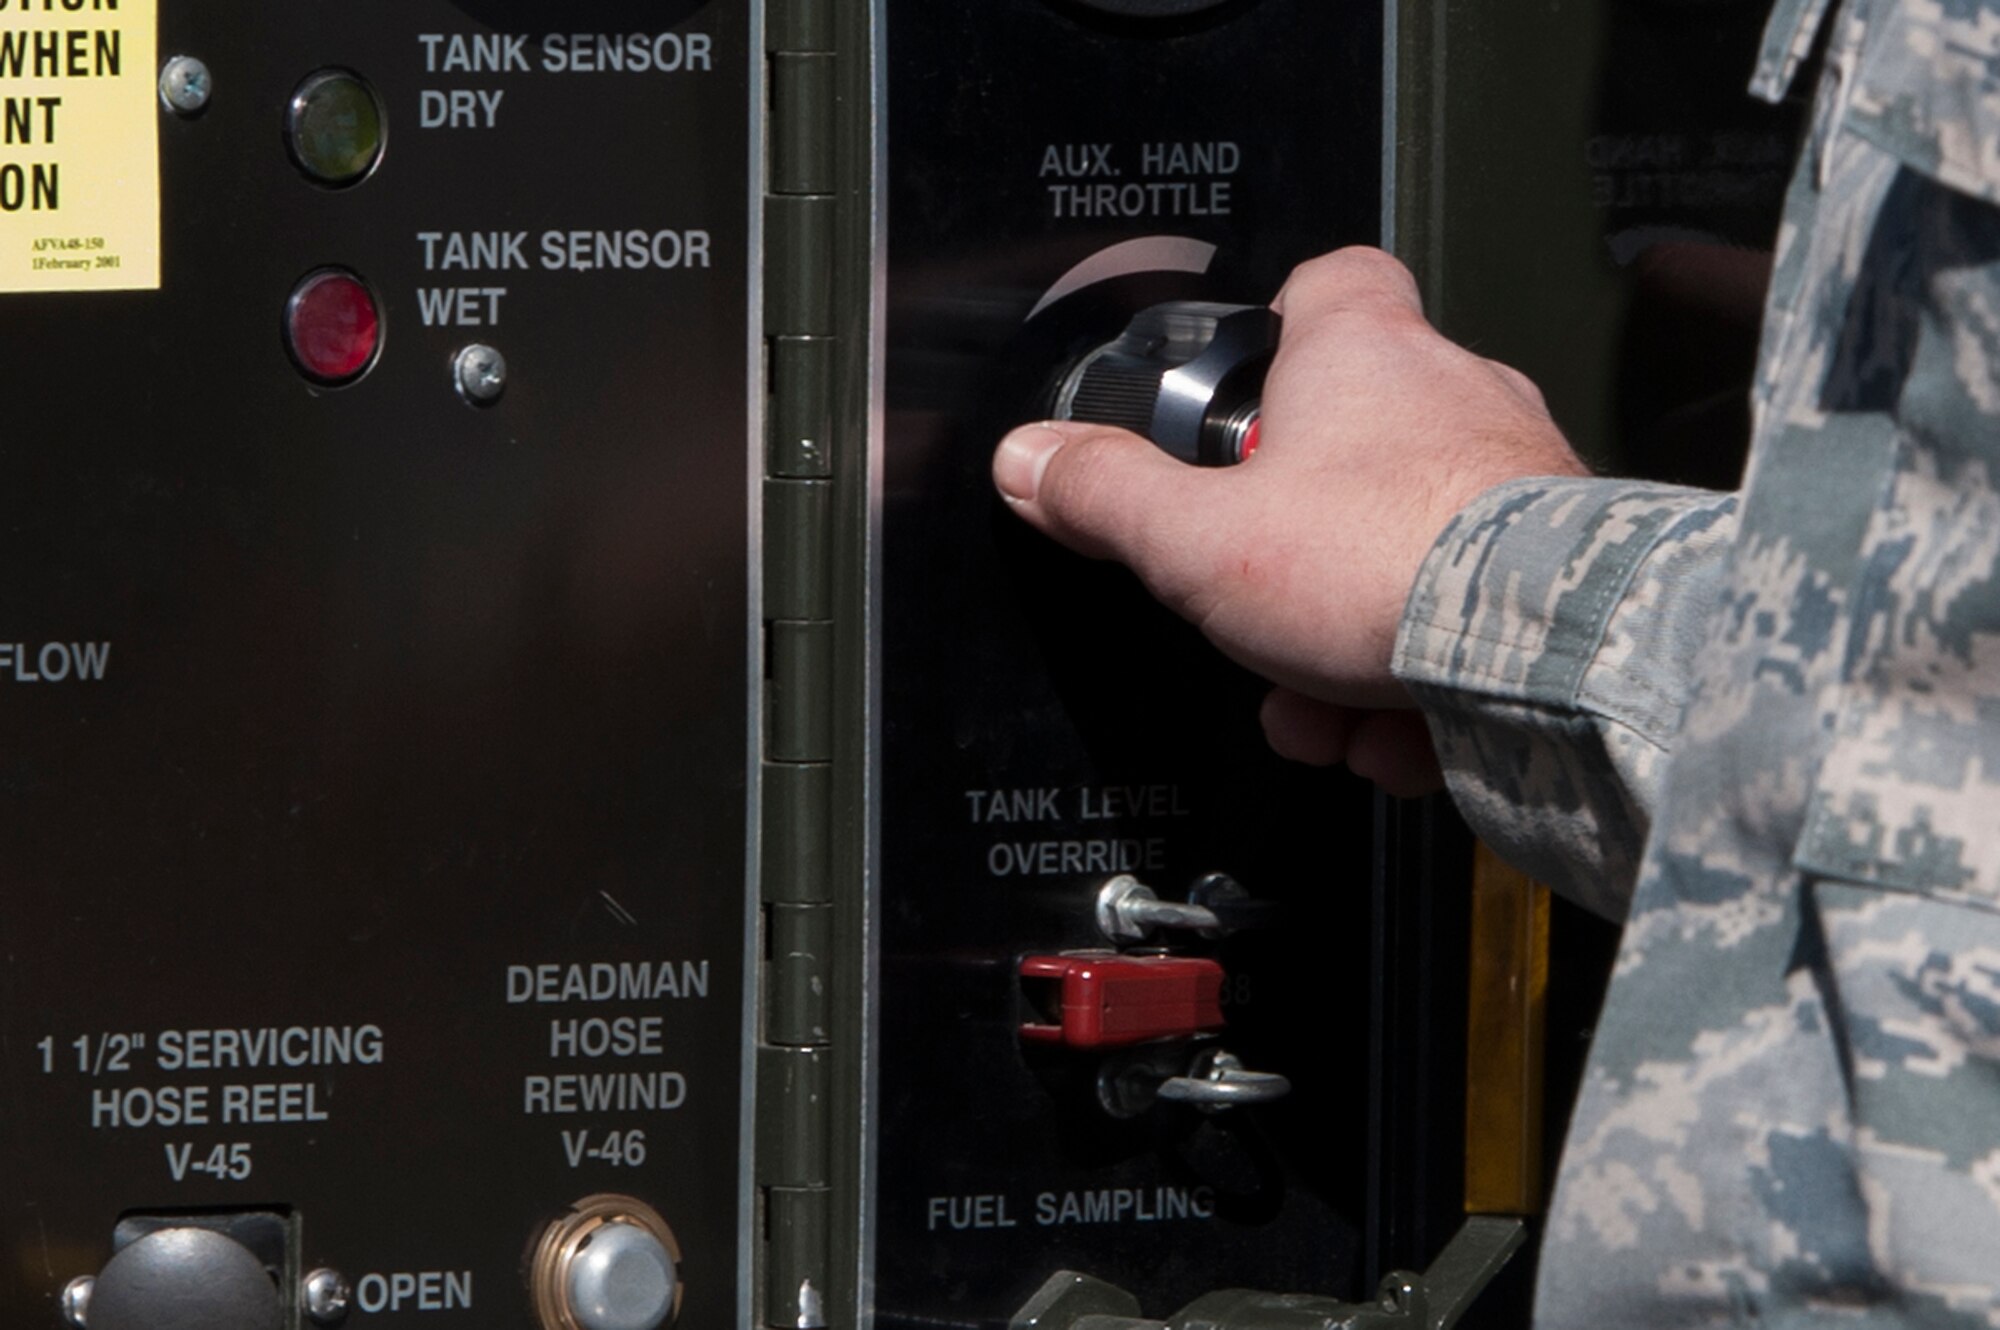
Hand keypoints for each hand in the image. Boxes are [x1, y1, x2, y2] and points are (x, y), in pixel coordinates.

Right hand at [991, 247, 1585, 792]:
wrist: (1550, 659)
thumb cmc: (1392, 566)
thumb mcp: (1197, 539)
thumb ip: (1107, 497)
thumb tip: (1033, 462)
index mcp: (1363, 355)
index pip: (1325, 283)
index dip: (1272, 330)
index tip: (1237, 393)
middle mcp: (1455, 398)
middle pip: (1345, 453)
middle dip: (1288, 558)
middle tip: (1258, 611)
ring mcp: (1518, 482)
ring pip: (1401, 553)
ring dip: (1344, 644)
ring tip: (1325, 703)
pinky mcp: (1559, 571)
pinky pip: (1467, 617)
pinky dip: (1422, 680)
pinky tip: (1396, 728)